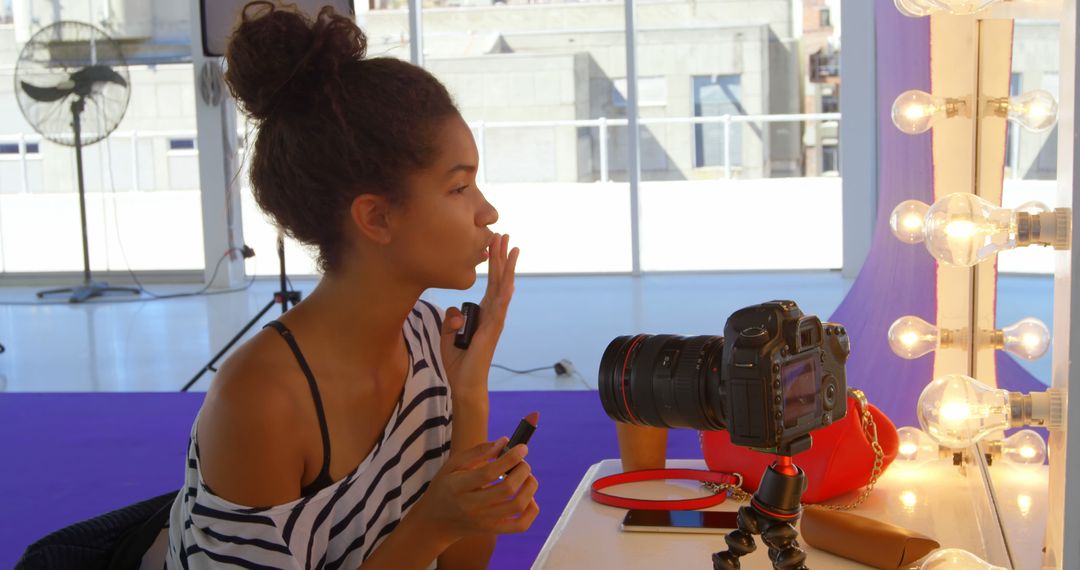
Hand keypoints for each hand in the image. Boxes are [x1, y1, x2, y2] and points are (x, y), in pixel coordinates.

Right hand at [414, 437, 539, 544]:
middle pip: (506, 489)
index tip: (522, 448)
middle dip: (522, 471)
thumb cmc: (445, 488)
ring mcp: (484, 521)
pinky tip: (530, 498)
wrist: (436, 523)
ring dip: (529, 487)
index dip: (509, 458)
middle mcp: (471, 506)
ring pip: (517, 506)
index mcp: (458, 487)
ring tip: (526, 477)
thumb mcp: (452, 465)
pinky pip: (520, 525)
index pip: (488, 473)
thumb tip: (504, 441)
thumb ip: (478, 452)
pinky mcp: (493, 530)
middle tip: (522, 463)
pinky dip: (532, 511)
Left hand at [440, 233, 519, 394]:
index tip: (494, 241)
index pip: (491, 282)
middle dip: (501, 256)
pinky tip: (509, 283)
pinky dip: (504, 296)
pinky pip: (499, 310)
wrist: (464, 383)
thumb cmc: (459, 361)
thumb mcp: (449, 334)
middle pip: (499, 279)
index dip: (493, 262)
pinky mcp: (491, 332)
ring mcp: (495, 322)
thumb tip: (455, 309)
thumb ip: (452, 319)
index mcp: (484, 313)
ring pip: (504, 289)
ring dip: (508, 269)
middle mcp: (493, 314)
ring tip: (512, 249)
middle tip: (504, 234)